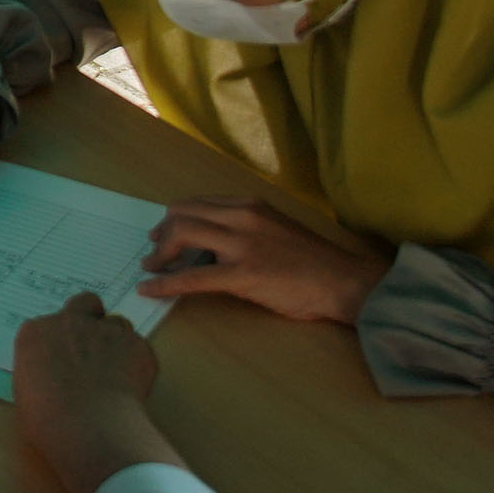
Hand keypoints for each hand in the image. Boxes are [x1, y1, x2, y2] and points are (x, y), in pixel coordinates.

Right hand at [14, 292, 180, 492]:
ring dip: (116, 342)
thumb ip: (39, 375)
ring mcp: (106, 330)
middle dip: (90, 319)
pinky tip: (132, 388)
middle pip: (85, 303)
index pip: (48, 325)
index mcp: (36, 333)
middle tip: (93, 349)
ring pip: (117, 324)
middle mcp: (70, 323)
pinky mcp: (137, 344)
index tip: (63, 361)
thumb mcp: (27, 395)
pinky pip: (139, 348)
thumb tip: (52, 380)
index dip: (59, 342)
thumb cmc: (47, 419)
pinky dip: (138, 363)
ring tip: (116, 373)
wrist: (88, 428)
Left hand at [138, 198, 392, 323]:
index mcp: (249, 206)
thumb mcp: (275, 230)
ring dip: (159, 253)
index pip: (197, 203)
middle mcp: (243, 217)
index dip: (173, 218)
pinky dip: (165, 283)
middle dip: (161, 234)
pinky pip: (192, 277)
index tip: (163, 232)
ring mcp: (243, 244)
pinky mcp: (243, 274)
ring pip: (183, 235)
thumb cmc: (312, 262)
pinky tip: (149, 289)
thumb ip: (245, 229)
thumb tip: (210, 244)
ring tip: (150, 268)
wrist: (344, 281)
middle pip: (182, 214)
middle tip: (153, 252)